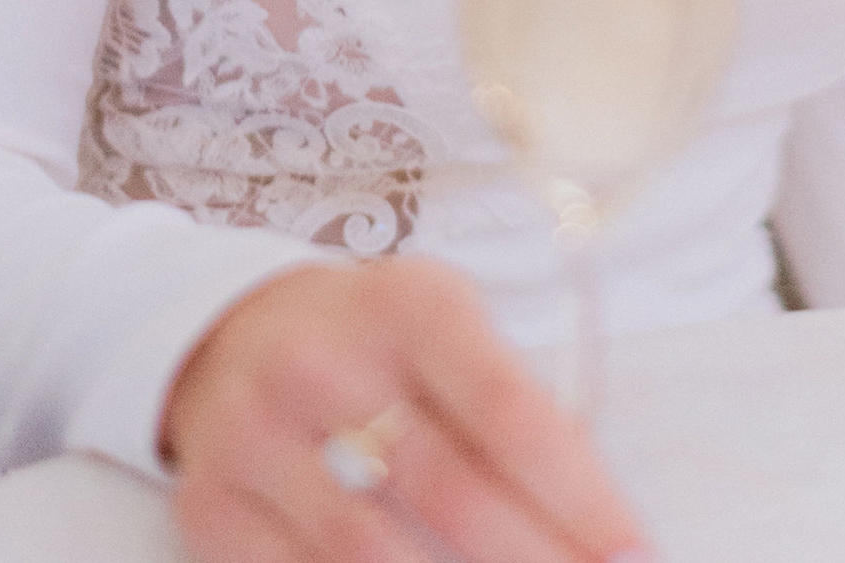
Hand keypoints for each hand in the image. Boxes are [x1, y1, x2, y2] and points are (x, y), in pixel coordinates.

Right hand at [160, 256, 652, 561]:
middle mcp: (324, 362)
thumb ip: (511, 401)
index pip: (507, 409)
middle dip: (538, 561)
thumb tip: (594, 515)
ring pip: (374, 555)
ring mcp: (258, 436)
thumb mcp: (445, 324)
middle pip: (451, 494)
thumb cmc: (374, 337)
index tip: (632, 552)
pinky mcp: (212, 506)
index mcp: (407, 306)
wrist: (229, 326)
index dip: (577, 493)